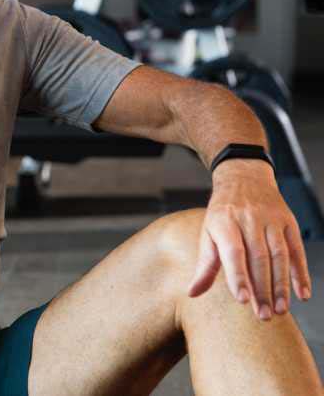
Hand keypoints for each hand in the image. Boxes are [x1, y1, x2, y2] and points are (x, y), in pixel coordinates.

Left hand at [187, 159, 311, 319]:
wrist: (244, 178)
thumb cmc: (222, 213)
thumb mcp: (208, 232)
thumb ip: (205, 265)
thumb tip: (191, 293)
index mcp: (224, 221)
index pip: (233, 252)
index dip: (238, 276)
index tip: (242, 300)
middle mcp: (248, 219)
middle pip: (258, 258)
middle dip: (262, 289)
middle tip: (263, 315)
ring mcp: (271, 220)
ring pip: (279, 256)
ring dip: (282, 285)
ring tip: (280, 310)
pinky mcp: (288, 222)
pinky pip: (297, 250)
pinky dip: (300, 273)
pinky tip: (301, 294)